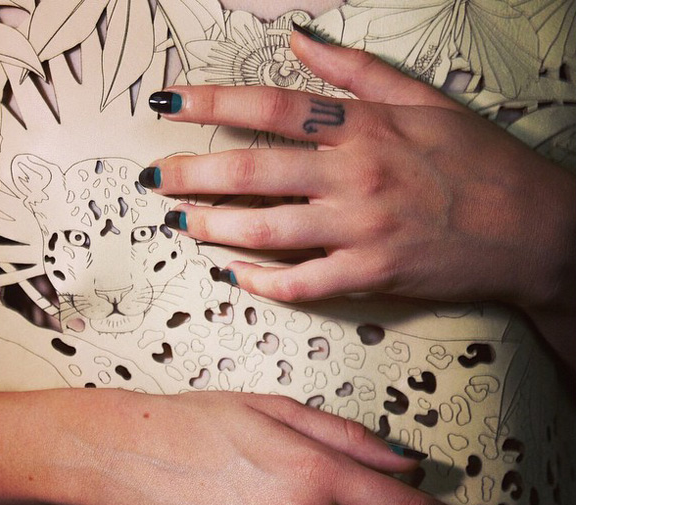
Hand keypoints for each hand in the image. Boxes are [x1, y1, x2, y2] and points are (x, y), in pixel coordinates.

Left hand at [142, 31, 573, 312]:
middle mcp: (356, 173)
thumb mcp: (426, 99)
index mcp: (366, 126)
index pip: (271, 107)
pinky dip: (266, 281)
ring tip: (181, 223)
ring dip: (215, 227)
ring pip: (269, 229)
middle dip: (193, 173)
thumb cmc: (481, 161)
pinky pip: (305, 282)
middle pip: (255, 170)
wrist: (534, 228)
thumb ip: (357, 71)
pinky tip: (239, 276)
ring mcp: (363, 227)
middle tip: (152, 179)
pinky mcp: (375, 273)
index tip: (168, 103)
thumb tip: (298, 41)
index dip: (212, 104)